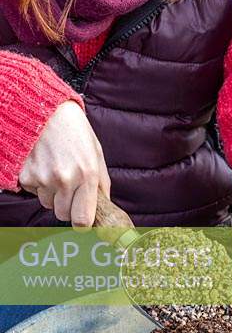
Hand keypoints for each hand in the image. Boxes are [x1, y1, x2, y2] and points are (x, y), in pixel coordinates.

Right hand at [18, 100, 110, 227]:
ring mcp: (43, 179)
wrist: (45, 111)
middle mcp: (65, 179)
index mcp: (87, 174)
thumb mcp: (96, 152)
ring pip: (48, 203)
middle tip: (69, 186)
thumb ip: (102, 182)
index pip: (83, 220)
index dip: (83, 221)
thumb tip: (105, 205)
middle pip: (63, 215)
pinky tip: (43, 164)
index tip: (82, 217)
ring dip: (52, 193)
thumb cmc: (74, 131)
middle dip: (67, 205)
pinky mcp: (25, 176)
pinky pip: (33, 192)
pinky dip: (38, 183)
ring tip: (56, 168)